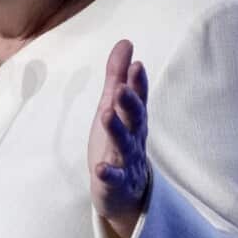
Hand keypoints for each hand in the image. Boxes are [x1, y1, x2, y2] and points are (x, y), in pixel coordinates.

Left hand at [88, 39, 150, 237]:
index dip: (138, 83)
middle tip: (123, 87)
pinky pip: (114, 179)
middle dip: (130, 104)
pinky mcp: (116, 184)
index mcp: (133, 120)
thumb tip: (126, 43)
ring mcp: (127, 162)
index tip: (136, 64)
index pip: (138, 98)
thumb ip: (118, 77)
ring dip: (116, 130)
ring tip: (106, 115)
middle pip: (135, 120)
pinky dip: (108, 173)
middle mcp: (134, 139)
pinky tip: (100, 168)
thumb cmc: (117, 143)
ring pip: (125, 146)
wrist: (124, 194)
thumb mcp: (114, 107)